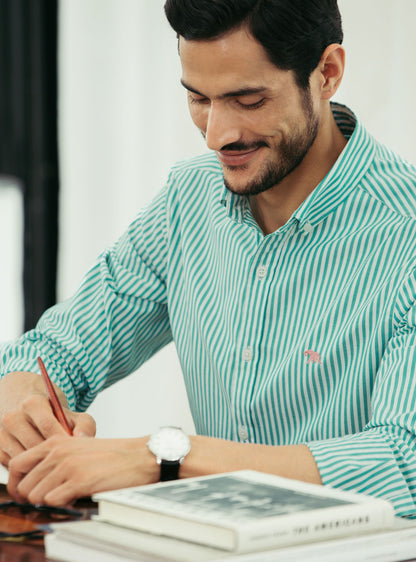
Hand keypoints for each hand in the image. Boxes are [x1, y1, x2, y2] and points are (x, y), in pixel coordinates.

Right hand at [0, 372, 95, 464]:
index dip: (63, 442)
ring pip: (23, 459)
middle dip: (52, 457)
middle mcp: (13, 417)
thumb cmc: (56, 417)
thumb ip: (84, 425)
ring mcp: (2, 434)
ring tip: (57, 469)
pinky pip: (15, 468)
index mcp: (32, 403)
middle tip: (67, 465)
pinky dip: (29, 472)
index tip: (74, 452)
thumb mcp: (73, 415)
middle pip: (34, 444)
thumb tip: (82, 439)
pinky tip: (43, 471)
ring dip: (40, 467)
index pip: (48, 426)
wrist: (29, 411)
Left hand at [7, 434, 156, 505]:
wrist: (140, 456)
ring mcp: (67, 466)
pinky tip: (78, 497)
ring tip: (69, 495)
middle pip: (24, 486)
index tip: (26, 494)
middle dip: (34, 498)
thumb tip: (34, 483)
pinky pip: (52, 502)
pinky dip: (62, 505)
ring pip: (36, 496)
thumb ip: (55, 459)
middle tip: (53, 498)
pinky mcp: (79, 480)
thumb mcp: (78, 447)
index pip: (16, 464)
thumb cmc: (112, 455)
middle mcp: (57, 452)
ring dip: (50, 502)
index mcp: (55, 442)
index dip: (16, 484)